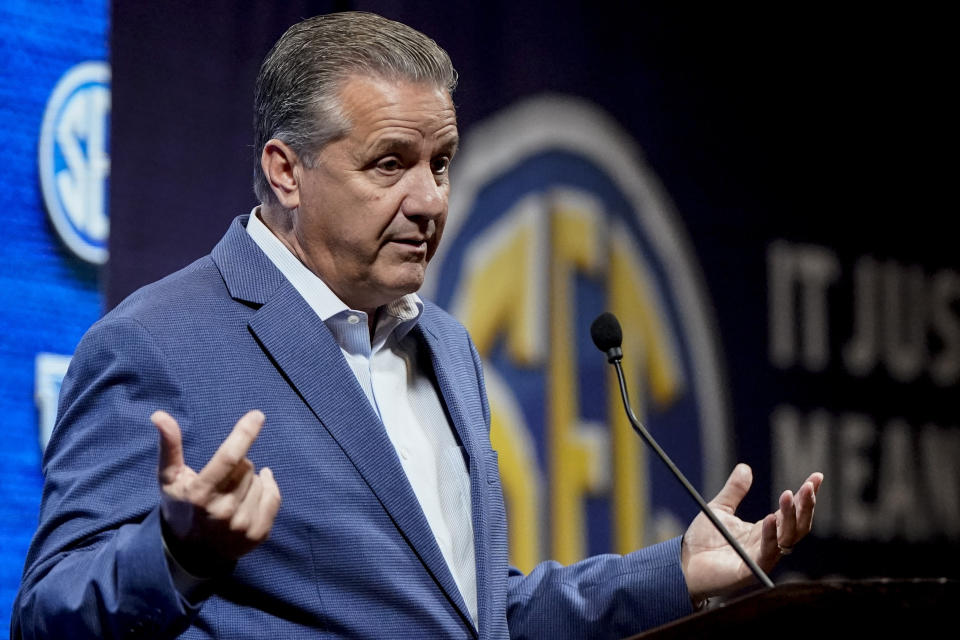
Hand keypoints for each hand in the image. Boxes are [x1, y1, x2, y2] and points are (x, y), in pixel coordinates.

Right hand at [152, 409, 281, 574]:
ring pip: (261, 481)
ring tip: (233, 492)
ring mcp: (242, 525)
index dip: (244, 433)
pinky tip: (254, 492)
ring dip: (251, 480)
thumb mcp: (169, 478)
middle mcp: (223, 512)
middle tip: (223, 478)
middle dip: (238, 465)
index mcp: (200, 494)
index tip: (257, 415)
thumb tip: (160, 415)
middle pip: (247, 466)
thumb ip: (169, 446)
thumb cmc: (181, 506)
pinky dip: (267, 489)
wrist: (191, 553)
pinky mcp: (258, 534)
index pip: (229, 458)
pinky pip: (274, 497)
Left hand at [681, 463, 822, 600]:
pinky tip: (771, 519)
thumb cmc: (702, 540)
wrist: (684, 564)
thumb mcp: (720, 509)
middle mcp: (769, 544)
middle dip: (806, 506)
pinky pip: (767, 552)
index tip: (817, 476)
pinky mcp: (751, 570)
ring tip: (788, 495)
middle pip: (797, 525)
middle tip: (809, 486)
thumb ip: (734, 491)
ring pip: (787, 537)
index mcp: (765, 529)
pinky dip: (770, 535)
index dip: (806, 496)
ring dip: (791, 516)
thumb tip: (745, 467)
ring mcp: (762, 557)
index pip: (792, 512)